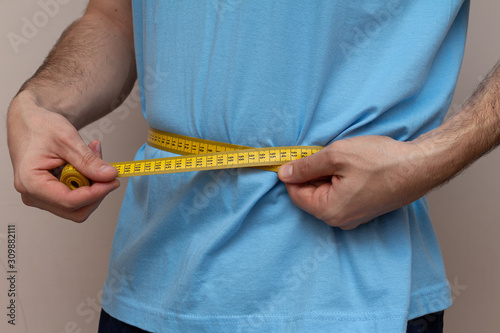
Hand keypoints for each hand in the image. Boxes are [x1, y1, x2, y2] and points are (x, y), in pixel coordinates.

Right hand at [7, 92, 119, 221]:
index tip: (113, 181)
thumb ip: (88, 160)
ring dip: (93, 185)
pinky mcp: (49, 194)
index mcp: (31, 182)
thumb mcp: (67, 139)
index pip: (70, 201)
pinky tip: (88, 164)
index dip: (97, 193)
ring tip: (95, 157)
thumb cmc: (39, 127)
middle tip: (107, 170)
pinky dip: (87, 183)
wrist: (29, 122)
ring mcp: (41, 196)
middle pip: (76, 209)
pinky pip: (74, 197)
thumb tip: (109, 175)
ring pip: (78, 205)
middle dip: (96, 191)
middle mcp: (33, 194)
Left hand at [278, 135, 430, 229]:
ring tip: (342, 159)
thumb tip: (283, 173)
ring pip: (325, 193)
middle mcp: (339, 220)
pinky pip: (340, 195)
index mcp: (329, 210)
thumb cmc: (381, 161)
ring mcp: (353, 217)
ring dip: (326, 174)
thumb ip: (306, 166)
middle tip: (324, 152)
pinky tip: (351, 166)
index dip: (292, 173)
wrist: (420, 166)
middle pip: (310, 195)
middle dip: (311, 173)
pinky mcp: (363, 209)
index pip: (295, 194)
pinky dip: (339, 179)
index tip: (295, 155)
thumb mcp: (336, 155)